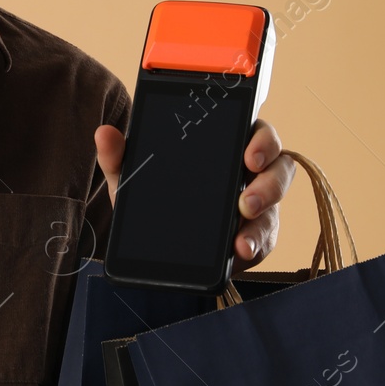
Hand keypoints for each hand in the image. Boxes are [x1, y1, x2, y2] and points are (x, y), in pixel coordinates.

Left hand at [93, 117, 295, 269]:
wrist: (156, 239)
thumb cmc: (155, 195)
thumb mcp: (134, 177)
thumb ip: (119, 156)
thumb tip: (104, 133)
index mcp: (227, 145)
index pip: (257, 132)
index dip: (263, 140)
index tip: (249, 154)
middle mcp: (251, 172)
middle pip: (280, 167)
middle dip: (269, 184)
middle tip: (245, 202)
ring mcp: (259, 204)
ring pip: (277, 207)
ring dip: (263, 221)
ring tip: (240, 237)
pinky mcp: (258, 235)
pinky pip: (266, 239)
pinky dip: (254, 246)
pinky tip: (238, 253)